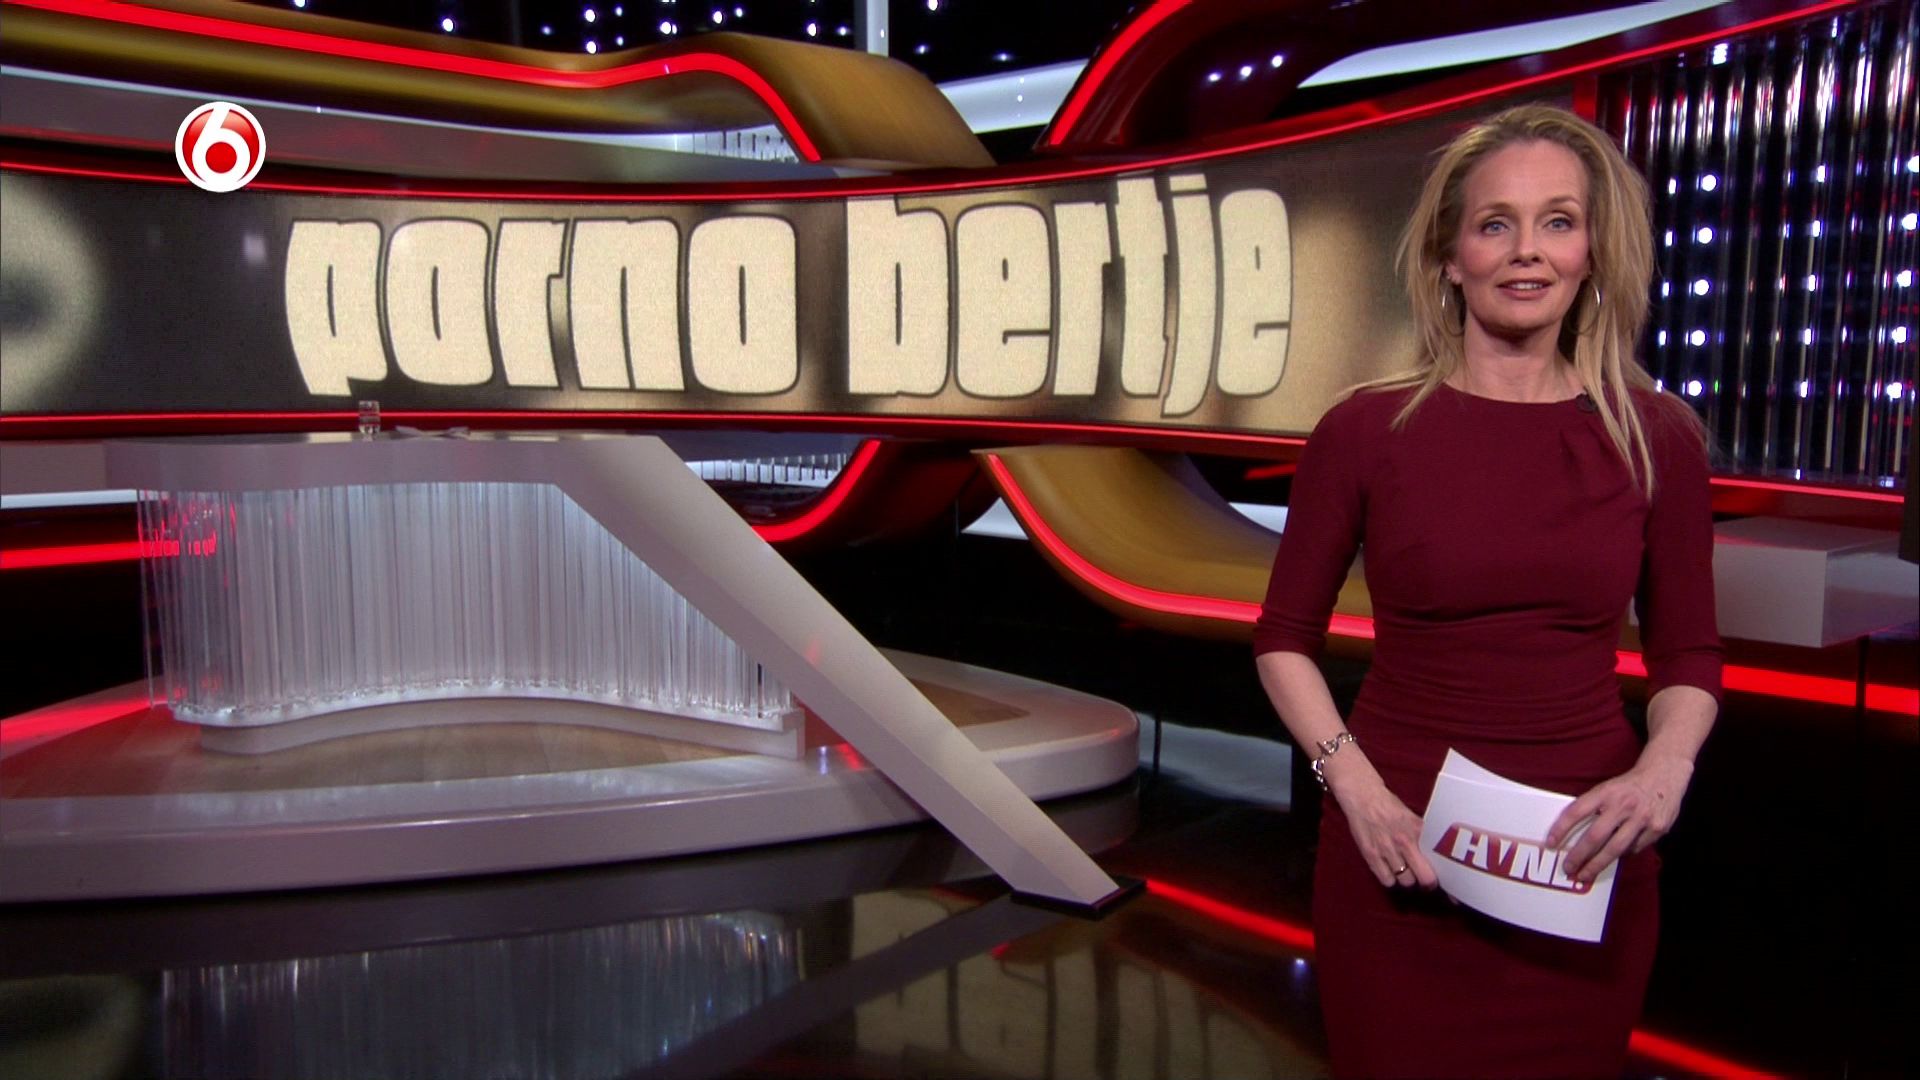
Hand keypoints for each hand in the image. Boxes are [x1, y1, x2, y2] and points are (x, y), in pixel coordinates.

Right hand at [1326, 754, 1438, 889]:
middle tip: (1425, 878)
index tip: (1445, 879)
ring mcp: (1387, 850)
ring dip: (1407, 878)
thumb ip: (1424, 835)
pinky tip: (1390, 870)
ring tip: (1405, 870)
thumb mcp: (1412, 818)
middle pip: (1425, 877)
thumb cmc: (1389, 807)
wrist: (1363, 798)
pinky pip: (1387, 881)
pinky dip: (1390, 879)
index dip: (1443, 874)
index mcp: (1418, 831)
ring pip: (1406, 881)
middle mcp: (1404, 842)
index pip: (1437, 860)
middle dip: (1427, 881)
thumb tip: (1438, 853)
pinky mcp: (1371, 856)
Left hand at [1546, 753, 1694, 883]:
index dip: (1561, 828)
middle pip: (1595, 836)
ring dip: (1597, 865)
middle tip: (1567, 868)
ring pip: (1615, 849)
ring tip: (1585, 874)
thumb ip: (1593, 806)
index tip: (1551, 843)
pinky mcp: (1657, 829)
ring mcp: (1642, 818)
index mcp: (1606, 792)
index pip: (1576, 811)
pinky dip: (1622, 855)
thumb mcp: (1608, 788)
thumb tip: (1572, 833)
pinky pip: (1634, 849)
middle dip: (1579, 856)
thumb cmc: (1629, 786)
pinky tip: (1614, 858)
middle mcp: (1623, 805)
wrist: (1664, 774)